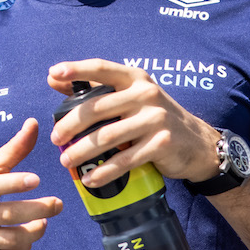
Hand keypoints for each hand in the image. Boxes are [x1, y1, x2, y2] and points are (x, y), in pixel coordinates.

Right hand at [0, 118, 62, 249]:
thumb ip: (12, 150)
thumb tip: (33, 123)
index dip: (12, 182)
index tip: (36, 179)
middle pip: (4, 214)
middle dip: (34, 209)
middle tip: (57, 204)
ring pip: (5, 240)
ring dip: (31, 233)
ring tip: (43, 223)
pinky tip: (29, 239)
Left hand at [48, 59, 221, 188]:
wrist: (196, 142)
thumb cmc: (152, 116)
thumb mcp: (130, 95)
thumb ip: (93, 87)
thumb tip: (53, 77)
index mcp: (135, 78)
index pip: (102, 69)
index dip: (77, 70)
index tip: (54, 73)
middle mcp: (146, 94)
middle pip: (98, 108)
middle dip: (70, 125)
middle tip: (55, 139)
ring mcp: (155, 119)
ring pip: (107, 137)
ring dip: (82, 152)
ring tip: (66, 161)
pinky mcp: (161, 144)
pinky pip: (125, 160)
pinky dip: (104, 172)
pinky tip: (90, 180)